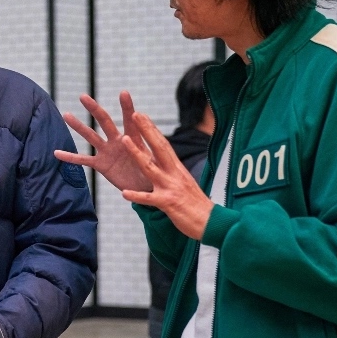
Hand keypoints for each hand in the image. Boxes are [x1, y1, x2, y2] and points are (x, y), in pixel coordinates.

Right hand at [54, 92, 153, 192]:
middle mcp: (118, 141)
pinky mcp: (101, 164)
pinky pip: (84, 160)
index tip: (124, 93)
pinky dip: (71, 157)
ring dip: (78, 126)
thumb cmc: (154, 173)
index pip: (130, 120)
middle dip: (94, 109)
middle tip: (83, 96)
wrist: (145, 188)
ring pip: (91, 136)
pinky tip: (57, 152)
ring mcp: (108, 151)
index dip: (127, 107)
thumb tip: (141, 143)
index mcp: (134, 139)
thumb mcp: (154, 162)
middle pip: (105, 121)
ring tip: (66, 115)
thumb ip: (148, 152)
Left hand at [119, 112, 213, 239]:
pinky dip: (137, 196)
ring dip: (137, 153)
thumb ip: (172, 172)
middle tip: (135, 114)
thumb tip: (163, 163)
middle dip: (146, 130)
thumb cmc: (196, 204)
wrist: (212, 223)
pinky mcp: (168, 203)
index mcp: (177, 168)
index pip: (163, 144)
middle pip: (159, 148)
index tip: (142, 115)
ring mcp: (171, 187)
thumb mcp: (184, 183)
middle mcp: (174, 174)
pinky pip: (149, 199)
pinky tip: (124, 193)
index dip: (152, 129)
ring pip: (150, 168)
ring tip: (124, 140)